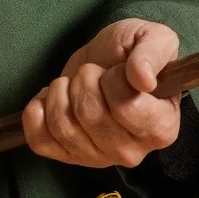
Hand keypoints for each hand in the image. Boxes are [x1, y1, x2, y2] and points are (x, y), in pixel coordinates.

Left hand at [21, 19, 181, 168]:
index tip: (119, 70)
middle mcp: (132, 152)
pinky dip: (37, 112)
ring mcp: (98, 159)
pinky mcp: (68, 157)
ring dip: (61, 92)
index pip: (127, 107)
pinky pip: (40, 140)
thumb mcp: (154, 38)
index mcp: (161, 128)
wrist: (106, 62)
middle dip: (85, 79)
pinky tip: (52, 99)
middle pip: (89, 114)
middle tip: (93, 73)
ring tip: (74, 84)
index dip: (114, 79)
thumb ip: (153, 53)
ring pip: (62, 126)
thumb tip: (143, 79)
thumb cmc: (132, 54)